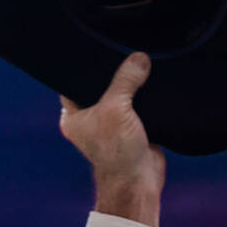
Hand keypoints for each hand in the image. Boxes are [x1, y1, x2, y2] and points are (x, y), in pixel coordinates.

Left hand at [59, 52, 164, 226]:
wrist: (138, 182)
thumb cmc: (117, 151)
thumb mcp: (116, 108)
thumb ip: (125, 80)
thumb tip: (139, 58)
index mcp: (73, 116)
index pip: (73, 82)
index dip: (85, 65)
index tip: (97, 45)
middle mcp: (90, 119)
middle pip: (100, 86)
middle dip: (113, 72)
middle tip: (124, 48)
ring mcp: (111, 123)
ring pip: (121, 95)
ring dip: (132, 84)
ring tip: (141, 60)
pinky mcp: (133, 128)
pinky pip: (139, 105)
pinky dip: (146, 96)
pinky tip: (154, 78)